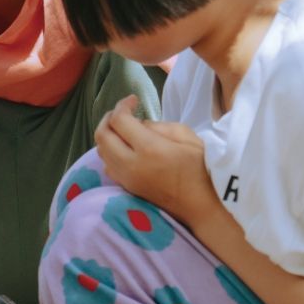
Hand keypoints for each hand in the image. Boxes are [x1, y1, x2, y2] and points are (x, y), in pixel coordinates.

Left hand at [94, 96, 216, 222]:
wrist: (202, 204)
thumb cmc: (201, 167)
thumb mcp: (186, 136)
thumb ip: (158, 126)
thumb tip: (139, 124)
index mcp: (148, 148)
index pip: (119, 120)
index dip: (122, 105)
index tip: (134, 100)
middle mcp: (130, 164)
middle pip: (102, 135)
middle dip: (108, 118)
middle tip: (123, 111)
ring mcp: (126, 179)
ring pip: (100, 151)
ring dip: (106, 135)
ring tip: (122, 128)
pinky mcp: (127, 188)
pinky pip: (108, 166)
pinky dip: (110, 152)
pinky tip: (124, 148)